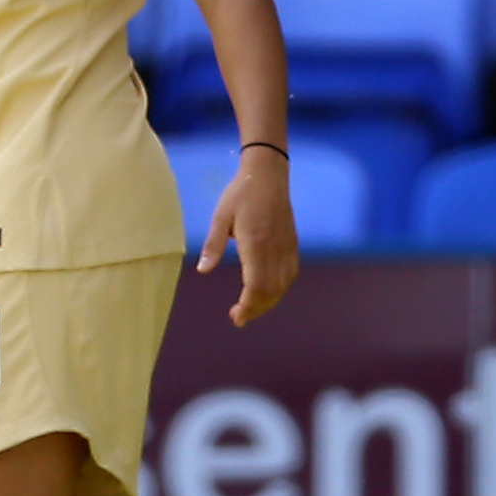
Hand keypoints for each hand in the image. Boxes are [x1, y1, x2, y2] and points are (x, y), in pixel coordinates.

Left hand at [198, 147, 298, 326]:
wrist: (267, 176)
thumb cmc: (239, 194)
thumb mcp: (220, 216)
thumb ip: (213, 244)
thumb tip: (203, 270)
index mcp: (256, 244)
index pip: (256, 285)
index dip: (248, 305)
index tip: (236, 317)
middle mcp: (275, 249)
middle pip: (271, 291)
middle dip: (256, 309)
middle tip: (239, 318)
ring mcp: (287, 248)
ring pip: (283, 285)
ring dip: (268, 302)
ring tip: (250, 309)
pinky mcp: (292, 244)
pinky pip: (290, 274)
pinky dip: (280, 289)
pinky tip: (268, 293)